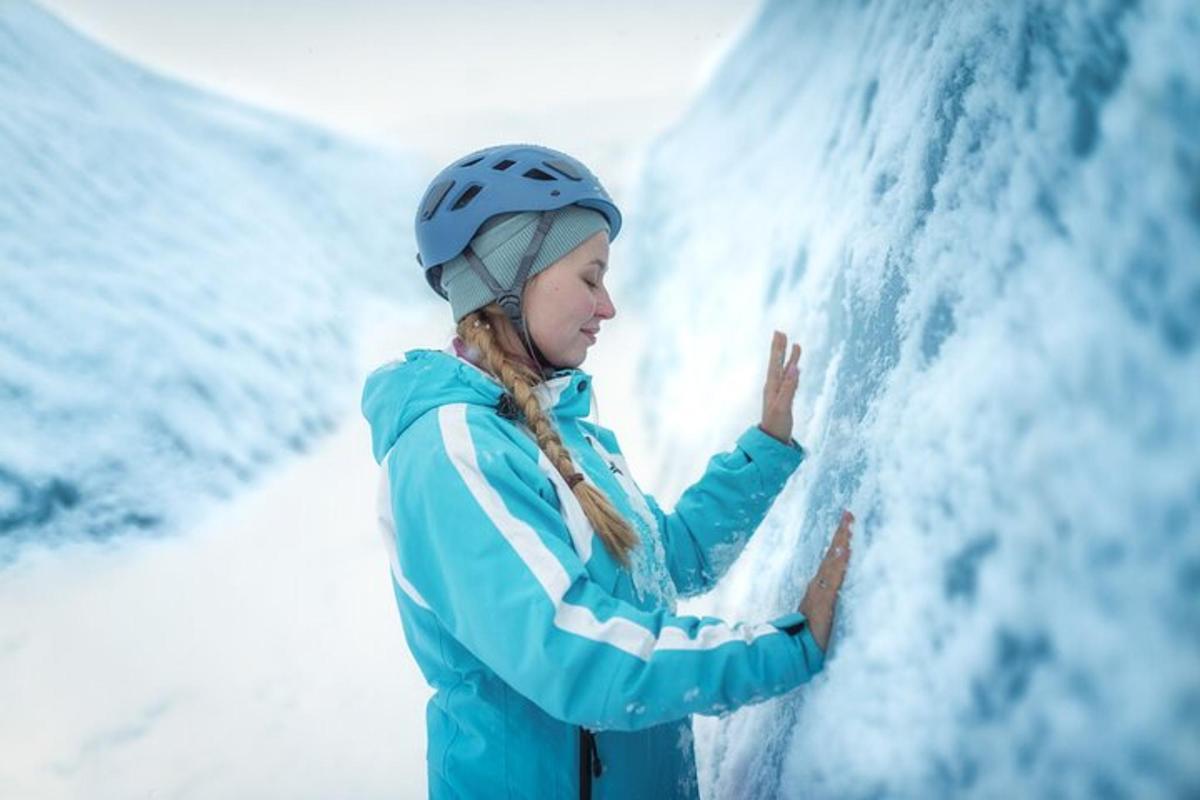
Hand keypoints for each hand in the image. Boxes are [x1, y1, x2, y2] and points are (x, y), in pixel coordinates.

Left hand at [760, 330, 801, 444]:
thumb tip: (794, 368)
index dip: (777, 349)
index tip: (779, 334)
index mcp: (772, 387)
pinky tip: (794, 367)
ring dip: (788, 357)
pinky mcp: (784, 398)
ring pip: (784, 370)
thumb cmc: (776, 425)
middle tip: (780, 333)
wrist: (773, 441)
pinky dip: (792, 371)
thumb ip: (789, 387)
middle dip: (779, 348)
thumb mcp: (783, 406)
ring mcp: (778, 392)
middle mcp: (774, 387)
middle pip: (777, 363)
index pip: (775, 363)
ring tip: (794, 345)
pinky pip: (788, 380)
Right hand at [798, 510, 853, 651]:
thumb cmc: (812, 637)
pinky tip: (844, 551)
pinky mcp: (824, 601)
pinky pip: (834, 579)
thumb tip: (835, 590)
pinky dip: (838, 564)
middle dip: (842, 534)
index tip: (847, 522)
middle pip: (833, 555)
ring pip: (833, 563)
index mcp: (820, 587)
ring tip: (848, 526)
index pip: (832, 559)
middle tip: (849, 514)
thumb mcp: (823, 615)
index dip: (840, 541)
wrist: (799, 652)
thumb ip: (828, 602)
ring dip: (841, 543)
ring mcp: (821, 592)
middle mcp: (819, 585)